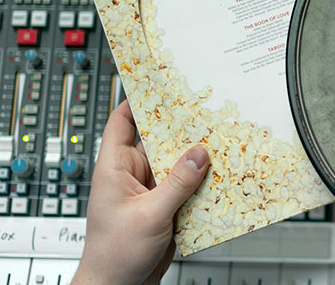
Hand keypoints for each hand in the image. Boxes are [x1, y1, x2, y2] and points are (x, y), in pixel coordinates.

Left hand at [72, 100, 209, 284]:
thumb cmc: (114, 254)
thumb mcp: (149, 215)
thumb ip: (176, 184)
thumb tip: (198, 153)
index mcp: (115, 168)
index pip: (121, 121)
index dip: (137, 98)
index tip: (159, 79)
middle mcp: (133, 174)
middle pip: (159, 138)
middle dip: (181, 126)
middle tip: (206, 108)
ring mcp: (150, 189)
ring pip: (177, 162)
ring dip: (195, 156)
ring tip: (220, 138)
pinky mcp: (165, 205)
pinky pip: (186, 184)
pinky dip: (202, 179)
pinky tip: (221, 174)